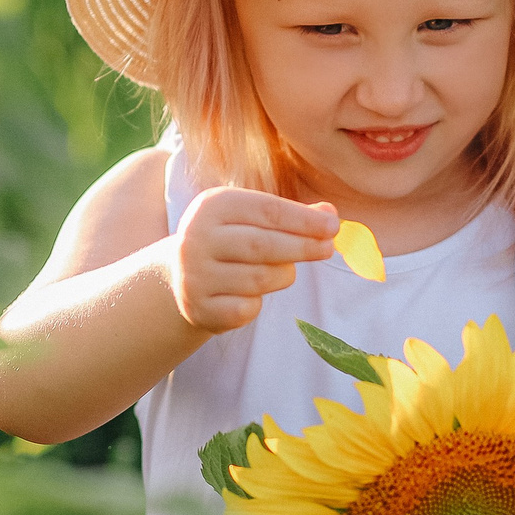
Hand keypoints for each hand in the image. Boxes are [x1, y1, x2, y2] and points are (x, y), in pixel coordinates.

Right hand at [168, 187, 338, 333]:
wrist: (182, 276)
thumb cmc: (231, 241)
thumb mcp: (255, 219)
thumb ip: (292, 216)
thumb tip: (330, 216)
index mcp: (212, 206)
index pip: (267, 210)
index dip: (304, 220)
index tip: (333, 227)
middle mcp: (196, 238)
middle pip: (263, 245)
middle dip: (302, 247)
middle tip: (328, 249)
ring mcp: (195, 275)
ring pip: (259, 279)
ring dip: (283, 275)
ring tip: (284, 270)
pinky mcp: (200, 308)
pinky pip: (246, 308)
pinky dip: (258, 302)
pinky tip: (251, 294)